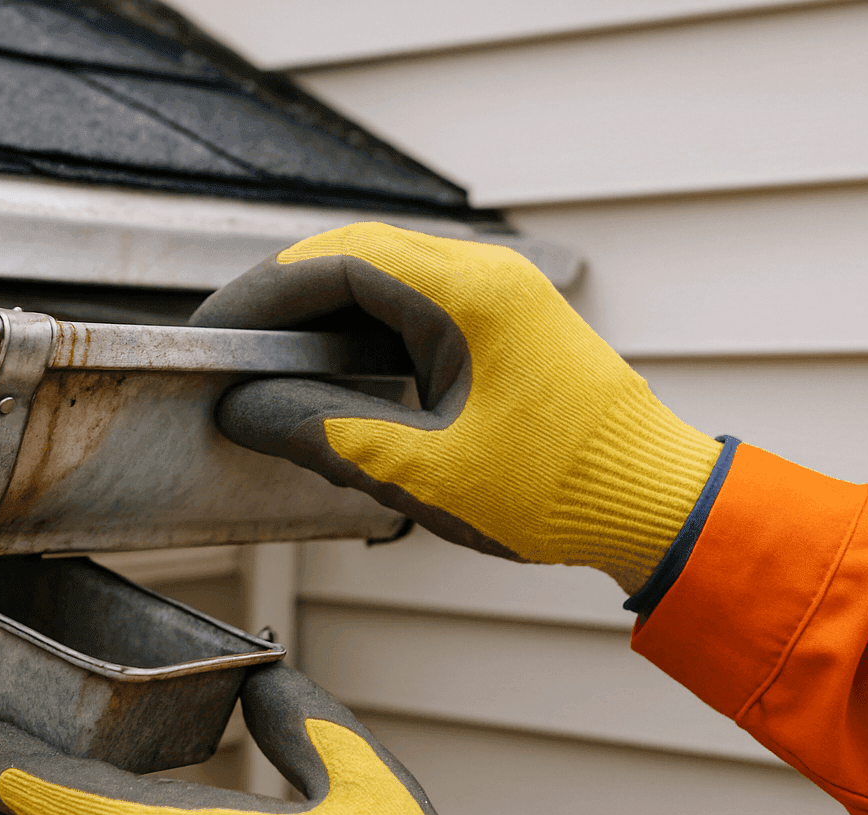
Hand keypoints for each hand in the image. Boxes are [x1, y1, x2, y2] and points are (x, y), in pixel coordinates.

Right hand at [192, 222, 721, 594]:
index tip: (212, 333)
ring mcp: (498, 297)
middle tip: (226, 351)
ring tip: (264, 368)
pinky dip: (361, 336)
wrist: (655, 504)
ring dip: (319, 320)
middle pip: (353, 257)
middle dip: (280, 303)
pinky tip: (327, 378)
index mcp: (468, 294)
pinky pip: (414, 308)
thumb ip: (321, 431)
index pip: (335, 260)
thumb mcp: (420, 471)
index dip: (260, 295)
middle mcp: (485, 277)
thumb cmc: (557, 491)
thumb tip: (244, 410)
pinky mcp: (504, 326)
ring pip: (381, 281)